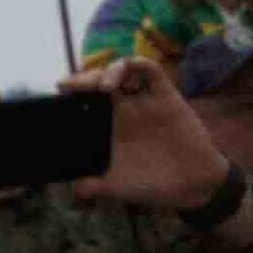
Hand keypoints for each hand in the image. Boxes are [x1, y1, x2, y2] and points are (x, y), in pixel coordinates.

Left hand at [74, 50, 232, 216]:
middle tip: (71, 87)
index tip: (59, 95)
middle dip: (82, 78)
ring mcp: (145, 102)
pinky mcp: (166, 97)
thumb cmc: (155, 186)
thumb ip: (94, 187)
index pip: (85, 100)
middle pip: (98, 81)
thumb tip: (73, 187)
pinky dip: (135, 65)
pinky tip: (124, 76)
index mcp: (110, 126)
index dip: (71, 92)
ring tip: (101, 86)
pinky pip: (151, 70)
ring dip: (106, 71)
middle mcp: (125, 109)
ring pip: (121, 71)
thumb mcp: (118, 188)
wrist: (193, 186)